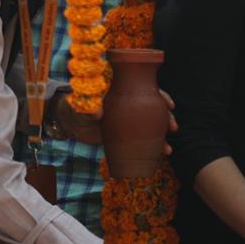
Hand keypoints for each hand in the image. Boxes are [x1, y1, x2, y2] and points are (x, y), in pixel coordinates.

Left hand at [53, 88, 176, 146]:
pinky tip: (161, 154)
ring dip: (163, 136)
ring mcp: (129, 119)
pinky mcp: (126, 134)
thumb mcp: (80, 107)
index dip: (160, 95)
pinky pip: (142, 139)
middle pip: (155, 107)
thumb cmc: (74, 108)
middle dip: (167, 117)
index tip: (169, 104)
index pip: (146, 89)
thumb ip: (87, 108)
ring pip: (152, 125)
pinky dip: (152, 147)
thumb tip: (98, 114)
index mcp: (122, 92)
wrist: (71, 124)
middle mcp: (130, 104)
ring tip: (167, 149)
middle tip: (173, 127)